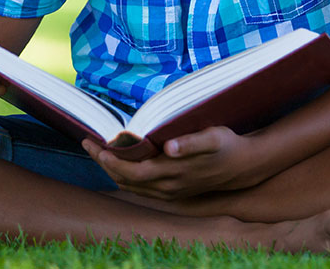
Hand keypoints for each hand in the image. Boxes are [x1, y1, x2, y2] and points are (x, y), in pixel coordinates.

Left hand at [83, 126, 262, 199]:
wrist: (243, 166)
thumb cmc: (226, 145)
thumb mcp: (212, 138)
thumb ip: (189, 143)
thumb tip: (167, 147)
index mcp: (172, 173)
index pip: (130, 171)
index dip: (110, 160)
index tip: (94, 143)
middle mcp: (167, 187)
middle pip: (125, 180)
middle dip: (103, 163)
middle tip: (86, 142)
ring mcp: (170, 191)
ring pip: (131, 185)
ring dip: (112, 170)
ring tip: (98, 150)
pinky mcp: (173, 191)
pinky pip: (141, 188)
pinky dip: (125, 176)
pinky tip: (121, 163)